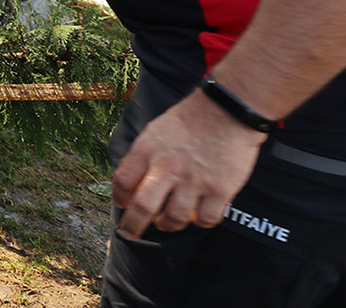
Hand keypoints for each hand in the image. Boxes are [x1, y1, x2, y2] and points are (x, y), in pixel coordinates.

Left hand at [111, 89, 266, 238]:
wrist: (226, 111)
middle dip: (133, 226)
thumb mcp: (154, 132)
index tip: (122, 205)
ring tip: (169, 221)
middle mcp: (167, 168)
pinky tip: (199, 214)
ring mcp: (194, 181)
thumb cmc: (189, 121)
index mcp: (147, 151)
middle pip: (143, 207)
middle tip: (131, 233)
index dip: (119, 198)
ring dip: (169, 225)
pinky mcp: (220, 190)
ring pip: (175, 219)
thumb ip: (142, 157)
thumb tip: (132, 182)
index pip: (122, 182)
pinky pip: (206, 220)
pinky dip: (201, 222)